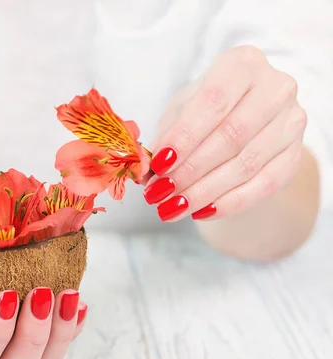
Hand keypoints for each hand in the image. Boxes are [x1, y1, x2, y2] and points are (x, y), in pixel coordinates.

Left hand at [143, 45, 307, 221]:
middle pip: (231, 137)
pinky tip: (200, 212)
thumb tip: (143, 168)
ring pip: (246, 164)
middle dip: (189, 171)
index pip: (213, 102)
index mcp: (242, 64)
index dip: (184, 137)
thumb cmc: (205, 111)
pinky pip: (264, 185)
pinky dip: (229, 203)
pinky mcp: (295, 155)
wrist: (246, 123)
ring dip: (204, 192)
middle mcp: (275, 88)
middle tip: (158, 194)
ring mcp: (291, 122)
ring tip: (171, 208)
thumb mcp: (180, 114)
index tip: (158, 165)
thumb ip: (163, 137)